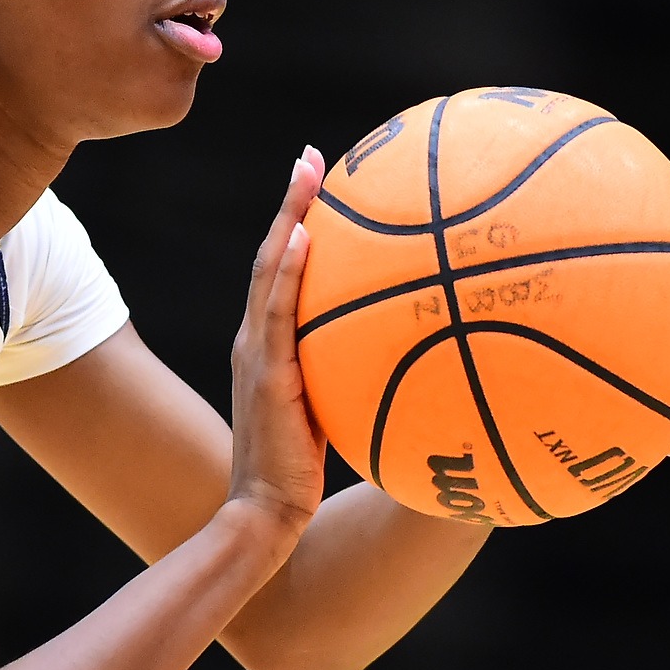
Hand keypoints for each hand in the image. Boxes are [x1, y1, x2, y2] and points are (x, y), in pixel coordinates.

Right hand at [228, 146, 329, 532]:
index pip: (280, 274)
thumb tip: (414, 362)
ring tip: (307, 170)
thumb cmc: (301, 477)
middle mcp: (255, 340)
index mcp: (267, 347)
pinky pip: (277, 311)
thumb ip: (354, 384)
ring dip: (288, 217)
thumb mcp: (332, 418)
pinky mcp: (266, 372)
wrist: (266, 514)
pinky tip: (308, 237)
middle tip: (310, 156)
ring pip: (269, 270)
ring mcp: (256, 352)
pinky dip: (288, 271)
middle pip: (271, 256)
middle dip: (291, 203)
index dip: (295, 225)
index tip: (316, 181)